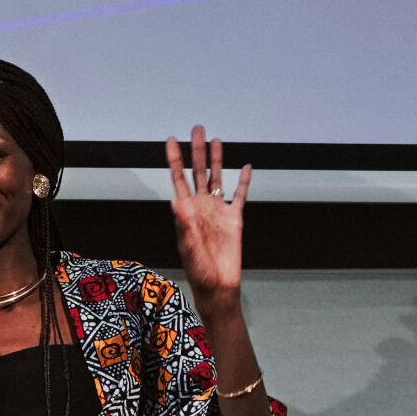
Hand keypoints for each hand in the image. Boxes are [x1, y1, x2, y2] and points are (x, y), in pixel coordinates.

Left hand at [166, 125, 250, 310]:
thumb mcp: (188, 249)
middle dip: (197, 151)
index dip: (174, 159)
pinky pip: (240, 195)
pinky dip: (244, 181)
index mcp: (186, 211)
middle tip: (196, 130)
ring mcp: (218, 211)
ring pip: (217, 178)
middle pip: (198, 172)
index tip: (171, 141)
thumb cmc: (199, 271)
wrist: (218, 286)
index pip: (178, 179)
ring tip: (216, 141)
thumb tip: (178, 203)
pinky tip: (246, 167)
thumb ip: (184, 226)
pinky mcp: (234, 219)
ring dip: (216, 160)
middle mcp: (201, 207)